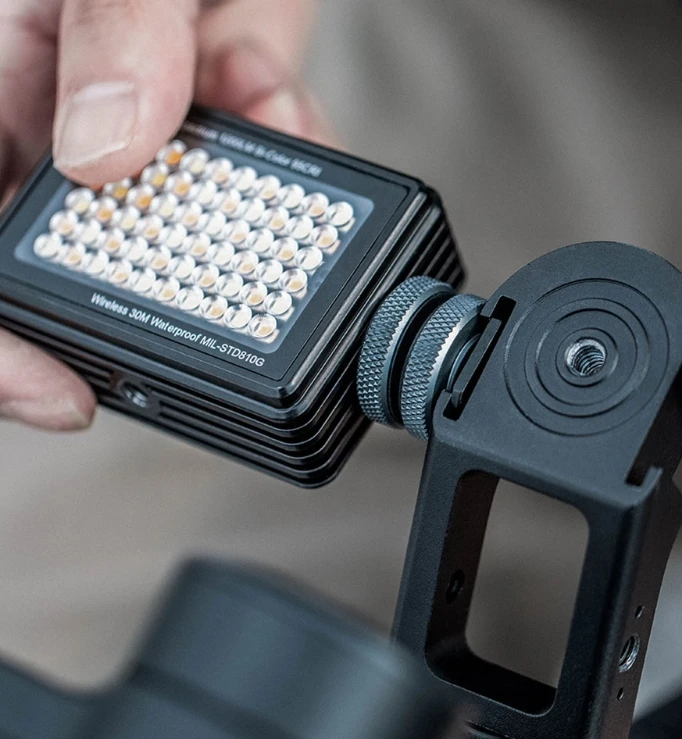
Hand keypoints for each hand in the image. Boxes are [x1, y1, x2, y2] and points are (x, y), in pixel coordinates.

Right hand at [0, 0, 330, 429]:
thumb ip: (106, 23)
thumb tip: (103, 149)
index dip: (1, 345)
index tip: (65, 393)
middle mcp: (60, 105)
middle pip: (91, 252)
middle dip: (163, 277)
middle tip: (223, 267)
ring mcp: (149, 105)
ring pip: (193, 214)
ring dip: (244, 196)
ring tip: (254, 94)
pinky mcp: (221, 87)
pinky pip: (257, 157)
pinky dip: (287, 148)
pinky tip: (280, 98)